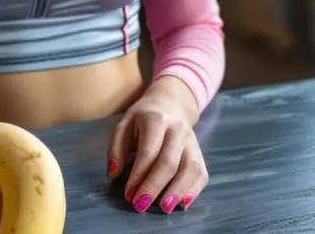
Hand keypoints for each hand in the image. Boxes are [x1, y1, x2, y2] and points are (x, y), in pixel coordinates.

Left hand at [107, 78, 207, 214]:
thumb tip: (113, 174)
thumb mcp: (123, 125)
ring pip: (190, 169)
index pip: (148, 152)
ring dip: (177, 192)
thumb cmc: (142, 119)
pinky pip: (201, 175)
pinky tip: (181, 204)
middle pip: (169, 162)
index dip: (138, 175)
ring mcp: (192, 142)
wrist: (170, 104)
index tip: (128, 194)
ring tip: (164, 209)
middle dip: (154, 187)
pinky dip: (193, 191)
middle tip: (140, 205)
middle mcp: (178, 130)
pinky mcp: (200, 153)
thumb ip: (116, 149)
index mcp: (155, 120)